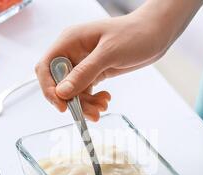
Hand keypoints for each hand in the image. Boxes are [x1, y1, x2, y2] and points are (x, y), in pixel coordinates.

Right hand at [35, 0, 202, 120]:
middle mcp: (73, 53)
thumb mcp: (109, 53)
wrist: (156, 33)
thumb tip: (62, 92)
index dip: (49, 88)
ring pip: (74, 92)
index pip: (46, 67)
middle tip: (89, 113)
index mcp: (70, 41)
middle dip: (73, 101)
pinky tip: (105, 100)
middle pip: (60, 84)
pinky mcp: (95, 72)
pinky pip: (86, 92)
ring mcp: (84, 64)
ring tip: (102, 108)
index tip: (62, 106)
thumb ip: (84, 73)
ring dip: (85, 104)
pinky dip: (93, 100)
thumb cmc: (134, 34)